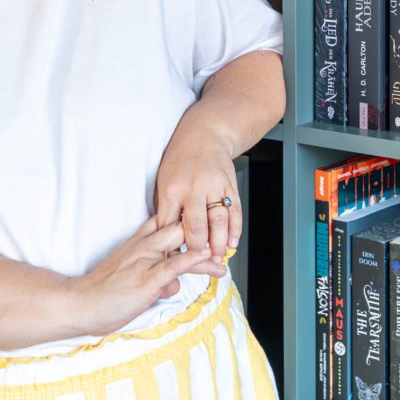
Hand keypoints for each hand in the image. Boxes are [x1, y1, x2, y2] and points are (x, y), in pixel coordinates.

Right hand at [68, 215, 225, 336]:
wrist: (77, 304)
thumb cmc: (102, 295)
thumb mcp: (132, 282)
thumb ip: (155, 279)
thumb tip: (174, 286)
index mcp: (137, 242)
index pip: (165, 221)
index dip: (186, 220)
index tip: (205, 221)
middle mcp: (143, 246)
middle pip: (178, 226)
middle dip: (201, 230)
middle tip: (221, 239)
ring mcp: (145, 261)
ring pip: (181, 243)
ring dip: (206, 249)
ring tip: (224, 257)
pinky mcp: (146, 279)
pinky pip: (174, 265)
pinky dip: (192, 259)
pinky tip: (206, 256)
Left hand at [154, 134, 241, 263]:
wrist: (205, 135)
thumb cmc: (180, 160)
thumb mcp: (164, 182)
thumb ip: (166, 209)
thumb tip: (166, 239)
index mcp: (172, 189)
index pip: (170, 225)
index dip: (171, 245)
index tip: (173, 261)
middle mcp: (194, 188)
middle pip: (195, 226)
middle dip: (197, 249)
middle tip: (199, 264)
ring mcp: (214, 186)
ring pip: (218, 221)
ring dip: (219, 243)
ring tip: (217, 258)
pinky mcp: (230, 184)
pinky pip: (235, 211)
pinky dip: (235, 229)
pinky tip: (232, 242)